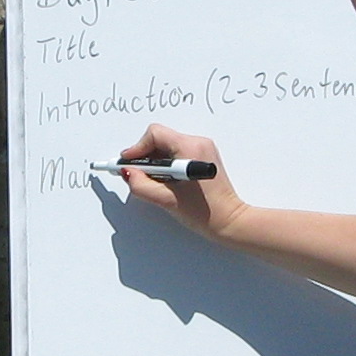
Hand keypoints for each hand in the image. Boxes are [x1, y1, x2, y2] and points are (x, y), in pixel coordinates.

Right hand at [107, 124, 245, 238]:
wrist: (229, 221)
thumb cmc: (205, 213)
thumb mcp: (166, 200)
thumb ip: (141, 185)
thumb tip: (127, 173)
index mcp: (190, 149)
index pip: (154, 134)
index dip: (136, 148)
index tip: (126, 163)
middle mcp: (198, 143)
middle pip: (160, 139)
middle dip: (145, 156)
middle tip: (138, 175)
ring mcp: (202, 149)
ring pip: (167, 146)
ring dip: (156, 162)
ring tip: (156, 183)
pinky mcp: (203, 157)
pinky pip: (177, 152)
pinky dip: (166, 164)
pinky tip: (167, 181)